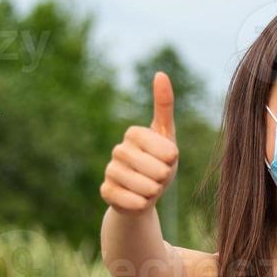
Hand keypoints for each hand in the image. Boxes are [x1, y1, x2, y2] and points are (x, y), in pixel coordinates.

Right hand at [100, 71, 178, 213]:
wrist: (146, 194)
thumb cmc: (160, 162)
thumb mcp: (167, 135)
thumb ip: (164, 106)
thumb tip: (160, 73)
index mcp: (134, 133)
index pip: (163, 148)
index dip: (170, 158)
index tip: (170, 159)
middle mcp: (118, 149)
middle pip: (154, 169)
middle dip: (164, 178)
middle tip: (160, 177)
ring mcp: (110, 171)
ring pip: (143, 186)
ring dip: (154, 191)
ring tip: (151, 188)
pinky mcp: (105, 191)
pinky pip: (129, 200)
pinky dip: (141, 203)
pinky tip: (140, 199)